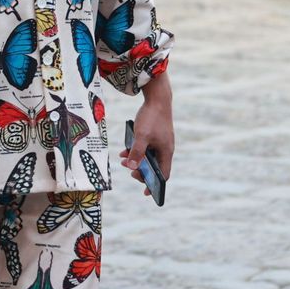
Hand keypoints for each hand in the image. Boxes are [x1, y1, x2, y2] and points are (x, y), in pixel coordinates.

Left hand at [121, 72, 173, 196]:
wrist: (157, 96)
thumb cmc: (151, 117)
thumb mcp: (141, 136)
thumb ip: (136, 153)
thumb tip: (131, 168)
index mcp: (166, 152)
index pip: (163, 174)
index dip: (155, 184)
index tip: (146, 192)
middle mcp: (165, 148)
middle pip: (155, 166)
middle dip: (141, 171)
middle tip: (130, 172)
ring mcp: (160, 140)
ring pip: (148, 156)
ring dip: (136, 160)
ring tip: (123, 160)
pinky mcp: (155, 133)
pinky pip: (145, 146)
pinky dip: (136, 149)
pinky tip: (125, 148)